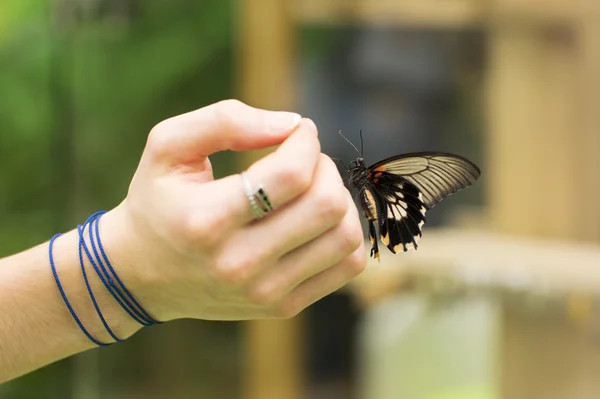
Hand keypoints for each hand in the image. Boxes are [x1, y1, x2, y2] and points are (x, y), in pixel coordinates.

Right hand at [101, 99, 366, 321]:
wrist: (141, 275)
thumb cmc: (158, 202)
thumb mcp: (168, 147)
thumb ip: (225, 121)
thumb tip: (293, 124)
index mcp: (207, 220)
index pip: (292, 175)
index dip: (306, 141)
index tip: (297, 131)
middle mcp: (238, 264)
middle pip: (327, 205)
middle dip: (325, 167)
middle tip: (303, 160)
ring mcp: (264, 292)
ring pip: (345, 237)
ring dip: (339, 199)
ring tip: (311, 190)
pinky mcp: (282, 308)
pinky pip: (347, 266)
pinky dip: (345, 235)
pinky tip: (316, 221)